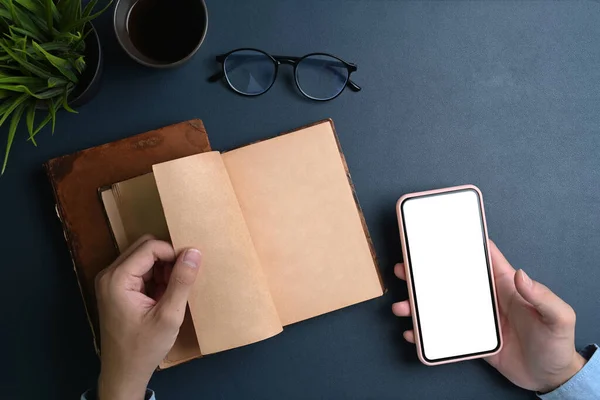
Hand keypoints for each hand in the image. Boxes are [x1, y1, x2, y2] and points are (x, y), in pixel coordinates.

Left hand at [95, 235, 201, 399]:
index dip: (173, 253)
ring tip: (172, 290)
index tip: (189, 269)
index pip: (150, 247)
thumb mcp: (169, 316)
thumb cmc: (144, 348)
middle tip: (181, 279)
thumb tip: (194, 252)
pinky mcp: (115, 288)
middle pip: (144, 247)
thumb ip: (181, 281)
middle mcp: (109, 274)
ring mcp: (110, 281)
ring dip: (162, 267)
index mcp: (117, 279)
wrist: (123, 373)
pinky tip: (163, 295)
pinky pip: (139, 269)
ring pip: (142, 256)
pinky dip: (155, 276)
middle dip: (167, 258)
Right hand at [392, 240, 584, 392]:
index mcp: (505, 285)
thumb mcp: (558, 318)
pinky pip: (443, 332)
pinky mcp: (470, 338)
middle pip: (452, 278)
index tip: (440, 231)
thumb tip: (521, 274)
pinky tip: (412, 332)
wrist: (549, 377)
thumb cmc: (556, 344)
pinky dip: (426, 332)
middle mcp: (486, 297)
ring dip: (419, 303)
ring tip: (401, 305)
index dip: (466, 240)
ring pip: (441, 304)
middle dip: (426, 271)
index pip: (485, 256)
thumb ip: (542, 296)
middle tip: (405, 267)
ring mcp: (475, 317)